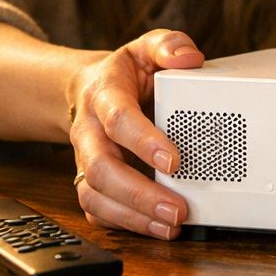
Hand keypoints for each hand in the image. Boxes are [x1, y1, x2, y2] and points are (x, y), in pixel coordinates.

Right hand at [69, 29, 203, 238]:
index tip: (174, 161)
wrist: (90, 90)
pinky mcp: (91, 181)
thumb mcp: (147, 48)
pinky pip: (97, 210)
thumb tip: (188, 58)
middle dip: (139, 193)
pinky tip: (155, 229)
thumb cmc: (127, 73)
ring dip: (133, 216)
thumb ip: (169, 46)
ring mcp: (87, 159)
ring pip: (95, 195)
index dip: (144, 142)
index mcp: (104, 96)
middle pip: (101, 168)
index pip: (120, 120)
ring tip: (171, 226)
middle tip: (177, 208)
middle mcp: (90, 132)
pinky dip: (124, 224)